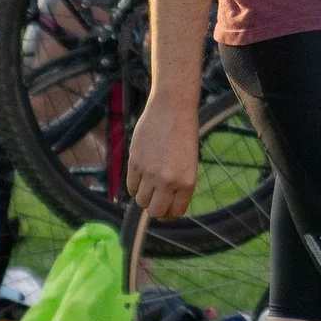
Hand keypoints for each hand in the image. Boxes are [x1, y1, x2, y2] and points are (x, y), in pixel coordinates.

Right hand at [124, 86, 199, 222]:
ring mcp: (150, 172)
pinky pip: (131, 186)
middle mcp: (169, 181)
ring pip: (141, 201)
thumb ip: (177, 185)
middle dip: (155, 208)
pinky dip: (135, 185)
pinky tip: (141, 175)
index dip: (170, 212)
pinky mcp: (135, 162)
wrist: (172, 107)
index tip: (167, 206)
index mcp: (187, 182)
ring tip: (149, 183)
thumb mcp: (188, 163)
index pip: (175, 212)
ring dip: (144, 196)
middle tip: (156, 199)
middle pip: (155, 212)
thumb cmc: (183, 134)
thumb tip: (161, 207)